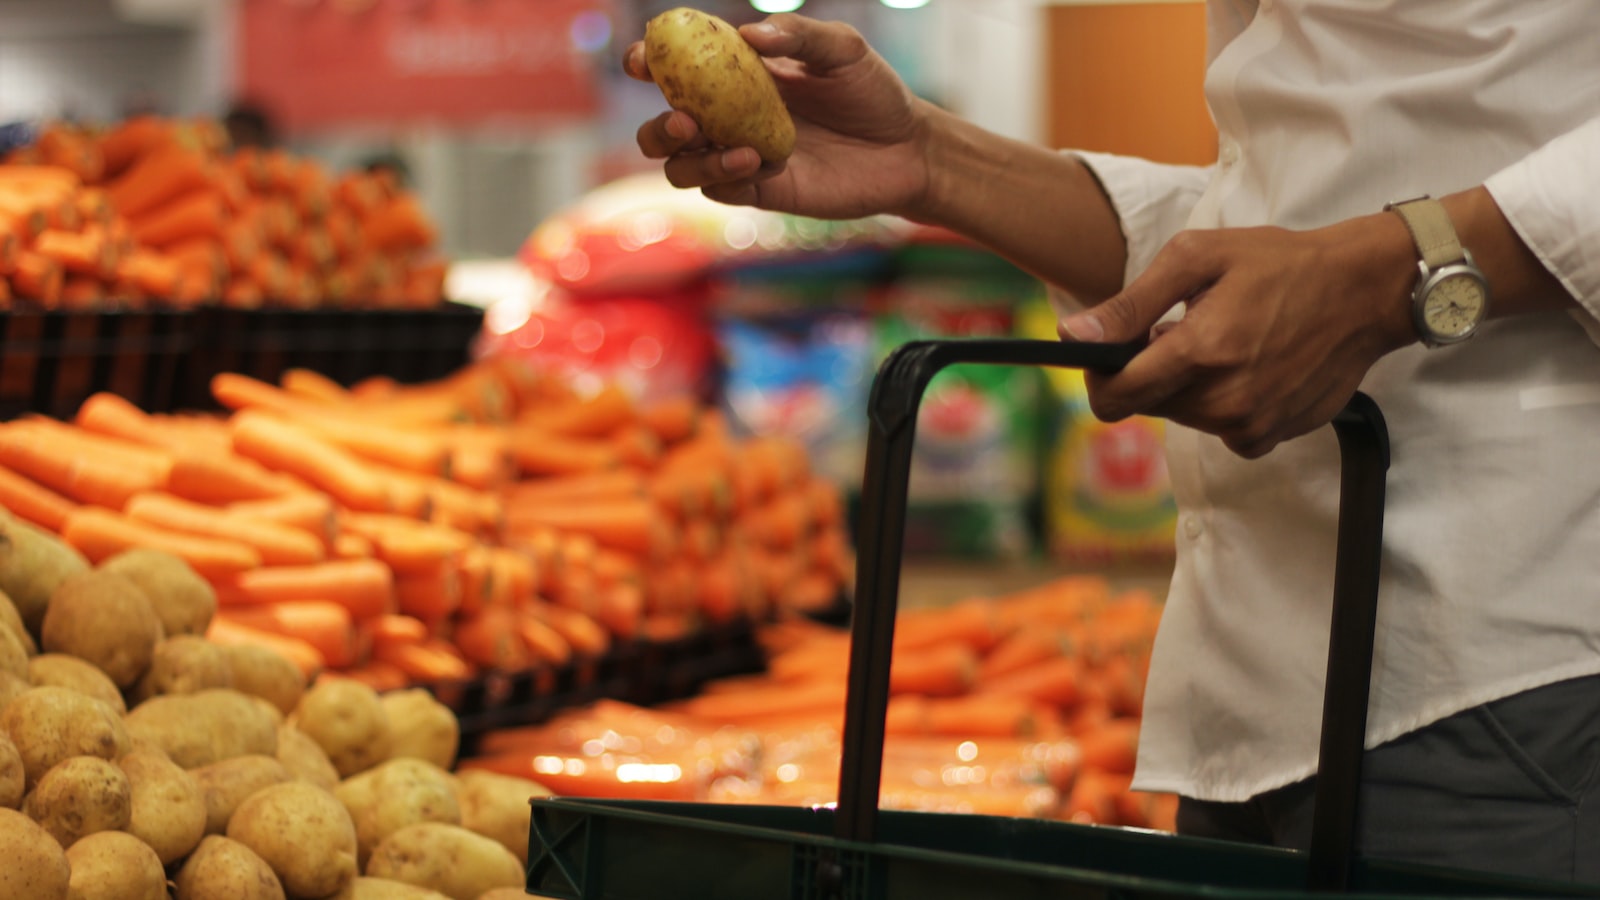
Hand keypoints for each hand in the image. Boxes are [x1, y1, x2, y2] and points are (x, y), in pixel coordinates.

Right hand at [624, 14, 931, 219]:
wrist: (908, 149)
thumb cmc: (872, 92)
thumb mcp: (843, 49)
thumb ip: (798, 35)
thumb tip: (750, 32)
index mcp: (735, 76)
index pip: (675, 70)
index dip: (648, 64)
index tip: (642, 61)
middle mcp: (728, 119)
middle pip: (662, 129)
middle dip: (659, 126)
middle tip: (685, 119)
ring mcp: (741, 158)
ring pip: (682, 167)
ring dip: (691, 160)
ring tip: (734, 148)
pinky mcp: (762, 192)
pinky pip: (722, 191)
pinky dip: (727, 177)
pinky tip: (757, 161)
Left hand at [1057, 214, 1419, 457]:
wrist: (1365, 289)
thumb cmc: (1280, 263)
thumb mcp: (1197, 258)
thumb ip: (1130, 304)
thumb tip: (1073, 334)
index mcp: (1199, 352)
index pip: (1114, 397)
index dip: (1100, 376)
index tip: (1110, 351)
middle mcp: (1223, 399)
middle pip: (1147, 404)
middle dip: (1151, 371)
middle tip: (1186, 328)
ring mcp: (1250, 423)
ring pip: (1182, 416)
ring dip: (1188, 384)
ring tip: (1226, 339)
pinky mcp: (1271, 435)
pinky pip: (1220, 429)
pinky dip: (1222, 402)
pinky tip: (1250, 365)